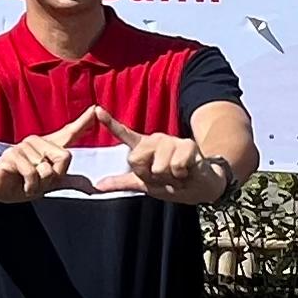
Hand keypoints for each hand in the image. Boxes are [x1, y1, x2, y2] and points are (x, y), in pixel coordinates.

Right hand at [0, 104, 109, 200]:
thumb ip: (68, 182)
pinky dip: (30, 186)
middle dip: (55, 177)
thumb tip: (92, 187)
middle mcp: (36, 142)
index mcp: (47, 147)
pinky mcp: (13, 154)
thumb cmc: (19, 183)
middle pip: (64, 157)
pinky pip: (32, 173)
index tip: (96, 109)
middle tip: (38, 182)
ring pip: (47, 169)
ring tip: (26, 183)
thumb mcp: (48, 185)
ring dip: (38, 184)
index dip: (83, 122)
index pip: (69, 133)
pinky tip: (22, 185)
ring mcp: (24, 146)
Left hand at [82, 106, 216, 201]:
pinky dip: (180, 176)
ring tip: (176, 175)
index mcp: (143, 147)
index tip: (96, 110)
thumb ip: (122, 183)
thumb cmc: (172, 183)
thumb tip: (98, 185)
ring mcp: (171, 141)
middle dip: (147, 175)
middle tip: (161, 177)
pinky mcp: (187, 145)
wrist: (201, 187)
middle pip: (135, 159)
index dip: (110, 123)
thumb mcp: (145, 185)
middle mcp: (155, 140)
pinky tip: (186, 172)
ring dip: (167, 178)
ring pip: (157, 166)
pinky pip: (175, 167)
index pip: (124, 134)